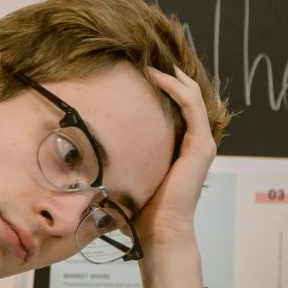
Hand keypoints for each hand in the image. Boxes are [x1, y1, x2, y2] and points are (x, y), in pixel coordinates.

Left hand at [135, 66, 216, 253]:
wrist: (161, 232)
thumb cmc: (142, 211)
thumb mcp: (131, 175)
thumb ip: (122, 160)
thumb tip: (85, 151)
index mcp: (183, 148)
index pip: (181, 108)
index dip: (168, 86)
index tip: (145, 70)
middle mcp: (196, 143)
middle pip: (191, 97)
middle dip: (174, 75)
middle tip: (152, 56)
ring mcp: (201, 143)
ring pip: (194, 97)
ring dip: (175, 76)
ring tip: (154, 62)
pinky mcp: (200, 146)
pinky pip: (192, 108)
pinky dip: (177, 89)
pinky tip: (158, 77)